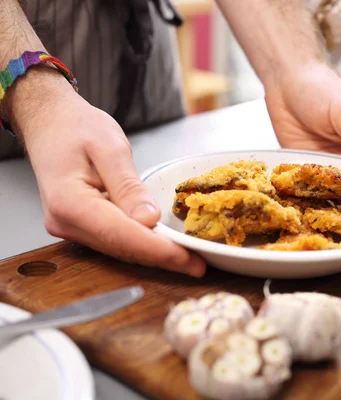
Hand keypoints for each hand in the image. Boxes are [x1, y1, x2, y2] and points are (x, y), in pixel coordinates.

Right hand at [8, 69, 205, 276]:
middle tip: (199, 265)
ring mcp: (71, 228)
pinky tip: (166, 247)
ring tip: (190, 260)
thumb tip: (148, 219)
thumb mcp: (109, 147)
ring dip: (155, 256)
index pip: (122, 235)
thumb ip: (128, 186)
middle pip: (122, 248)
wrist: (49, 122)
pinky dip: (142, 245)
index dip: (158, 250)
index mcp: (70, 202)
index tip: (189, 259)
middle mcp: (66, 223)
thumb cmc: (76, 127)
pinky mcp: (81, 226)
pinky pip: (115, 241)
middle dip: (163, 258)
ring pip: (120, 249)